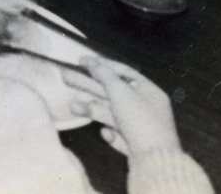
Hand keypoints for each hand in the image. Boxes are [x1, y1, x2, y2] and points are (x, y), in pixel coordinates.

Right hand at [63, 57, 183, 158]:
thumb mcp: (120, 92)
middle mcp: (146, 107)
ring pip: (111, 113)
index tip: (80, 61)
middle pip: (112, 92)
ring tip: (72, 107)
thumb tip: (92, 62)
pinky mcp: (133, 143)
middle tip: (65, 77)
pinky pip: (117, 132)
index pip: (124, 72)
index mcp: (149, 91)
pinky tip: (106, 133)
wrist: (154, 160)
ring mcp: (139, 126)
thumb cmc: (139, 120)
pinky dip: (109, 132)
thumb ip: (104, 75)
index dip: (102, 64)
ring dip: (91, 109)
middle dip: (88, 86)